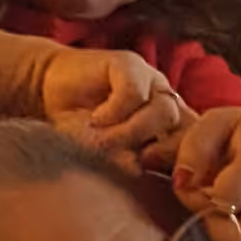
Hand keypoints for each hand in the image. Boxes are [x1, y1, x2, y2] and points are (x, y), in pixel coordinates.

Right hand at [37, 44, 189, 168]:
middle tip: (129, 161)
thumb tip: (139, 171)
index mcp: (170, 126)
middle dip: (159, 152)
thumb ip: (127, 161)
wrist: (46, 89)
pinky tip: (96, 119)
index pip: (194, 145)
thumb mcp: (106, 153)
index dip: (181, 163)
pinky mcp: (129, 64)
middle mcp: (166, 102)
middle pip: (184, 131)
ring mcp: (151, 81)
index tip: (154, 176)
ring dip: (131, 133)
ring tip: (103, 140)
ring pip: (162, 112)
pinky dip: (115, 112)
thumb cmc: (78, 127)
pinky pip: (135, 92)